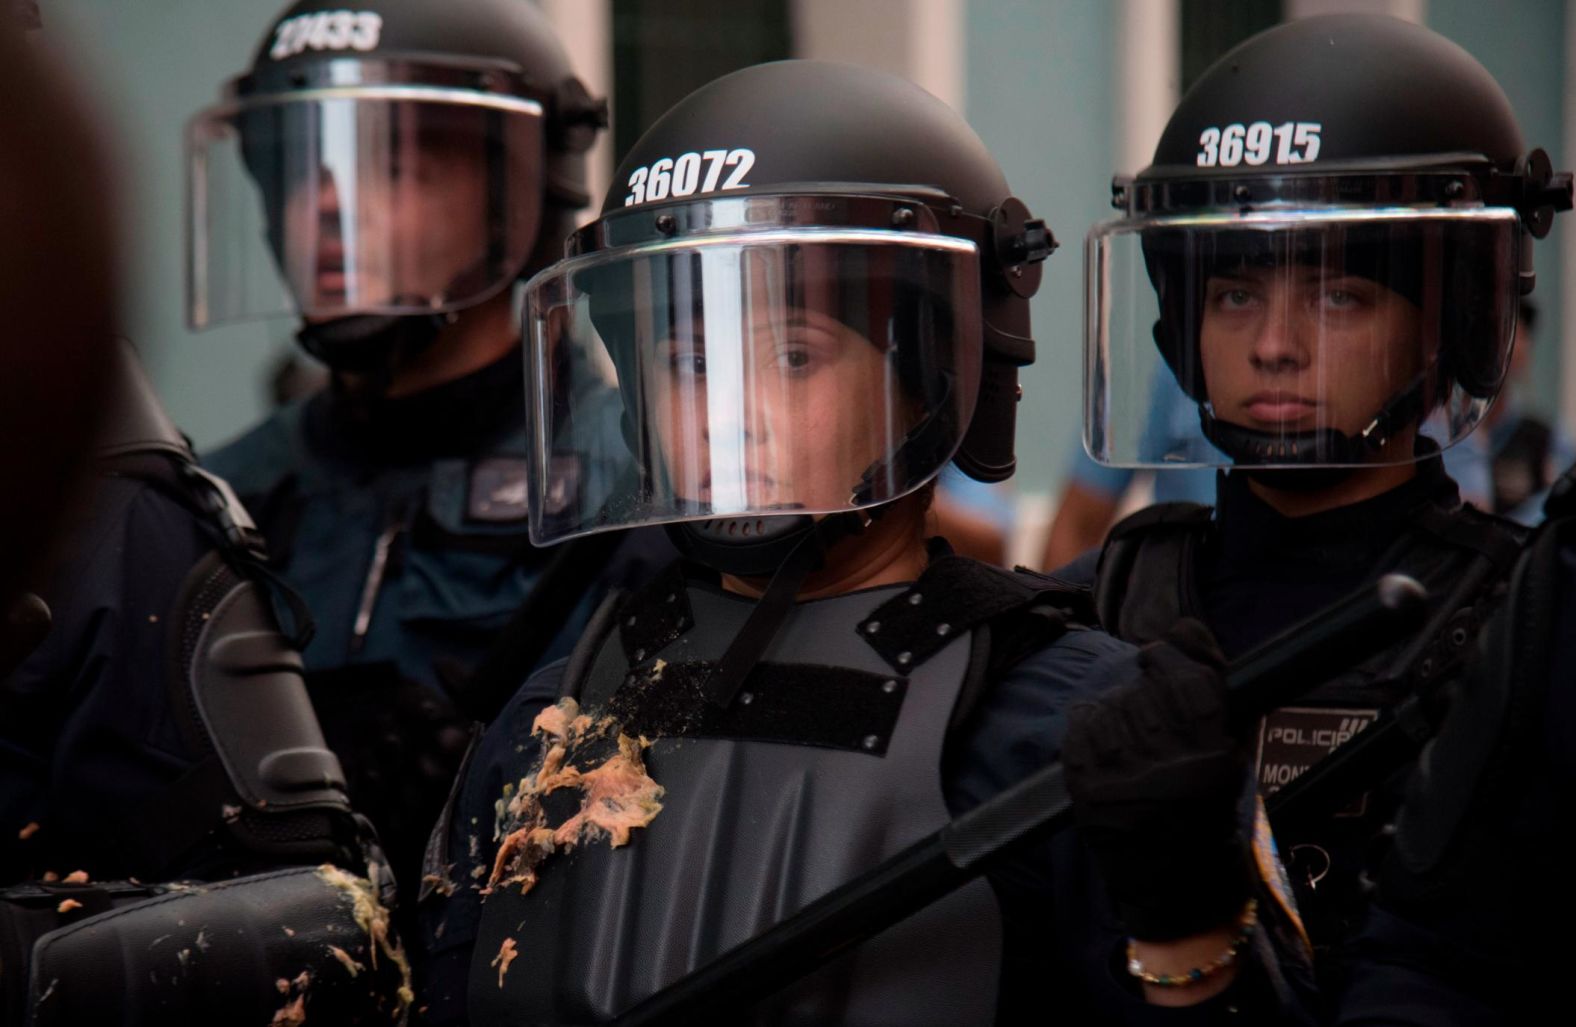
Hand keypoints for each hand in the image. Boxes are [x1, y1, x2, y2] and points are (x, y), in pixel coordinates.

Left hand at [1064, 619, 1252, 940]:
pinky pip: (1080, 732)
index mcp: (1213, 758)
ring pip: (1109, 709)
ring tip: (1128, 737)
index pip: (1190, 682)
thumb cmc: (1205, 808)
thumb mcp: (1230, 748)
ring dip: (1114, 709)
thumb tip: (1183, 628)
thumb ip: (1212, 684)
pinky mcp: (1088, 791)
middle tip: (1144, 703)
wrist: (1177, 885)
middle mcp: (1171, 770)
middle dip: (1140, 687)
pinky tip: (1103, 745)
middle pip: (1144, 693)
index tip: (1158, 655)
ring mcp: (1125, 782)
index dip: (1171, 656)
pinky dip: (1088, 728)